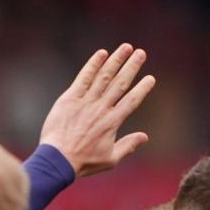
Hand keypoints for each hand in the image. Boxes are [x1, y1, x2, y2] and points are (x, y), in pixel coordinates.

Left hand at [39, 43, 155, 177]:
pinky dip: (93, 65)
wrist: (58, 160)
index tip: (151, 78)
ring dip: (116, 60)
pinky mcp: (70, 98)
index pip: (132, 101)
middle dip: (132, 67)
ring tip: (126, 48)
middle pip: (120, 83)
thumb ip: (128, 146)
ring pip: (104, 77)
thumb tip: (145, 137)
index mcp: (113, 122)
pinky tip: (102, 53)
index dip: (142, 88)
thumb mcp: (110, 159)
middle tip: (141, 53)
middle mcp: (102, 108)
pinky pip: (84, 78)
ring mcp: (86, 102)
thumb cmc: (83, 162)